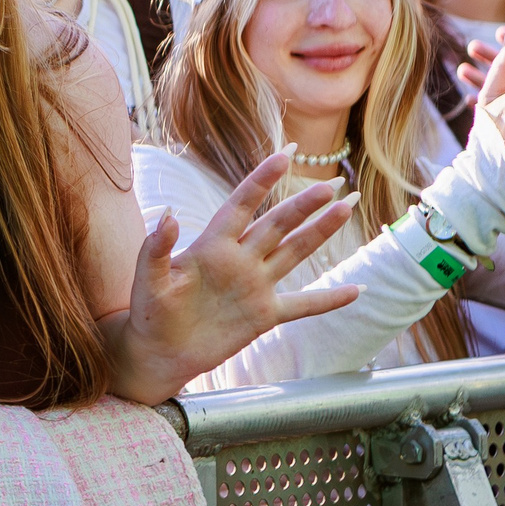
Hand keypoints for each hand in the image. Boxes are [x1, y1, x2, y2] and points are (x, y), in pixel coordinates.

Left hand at [125, 152, 360, 389]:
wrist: (158, 352)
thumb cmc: (148, 312)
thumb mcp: (148, 279)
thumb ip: (156, 248)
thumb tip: (168, 215)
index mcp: (212, 245)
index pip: (241, 204)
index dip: (263, 179)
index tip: (287, 153)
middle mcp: (240, 260)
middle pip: (278, 224)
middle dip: (305, 204)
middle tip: (334, 184)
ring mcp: (255, 286)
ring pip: (295, 253)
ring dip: (321, 232)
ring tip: (346, 207)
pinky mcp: (264, 316)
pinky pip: (303, 305)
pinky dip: (329, 299)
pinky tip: (356, 290)